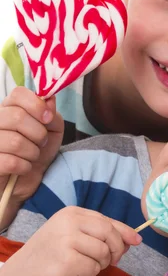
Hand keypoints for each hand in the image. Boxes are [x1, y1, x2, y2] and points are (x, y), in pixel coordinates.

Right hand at [0, 87, 63, 202]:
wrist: (26, 181)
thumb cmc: (37, 152)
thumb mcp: (52, 131)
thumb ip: (52, 114)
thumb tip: (49, 99)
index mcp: (8, 109)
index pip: (18, 94)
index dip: (37, 105)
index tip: (48, 118)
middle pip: (17, 117)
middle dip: (39, 134)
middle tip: (40, 143)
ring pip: (15, 141)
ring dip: (32, 153)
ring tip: (31, 156)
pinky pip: (11, 162)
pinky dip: (24, 167)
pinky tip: (23, 168)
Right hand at [14, 206, 141, 275]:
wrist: (25, 269)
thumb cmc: (55, 250)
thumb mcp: (75, 233)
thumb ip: (102, 234)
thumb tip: (134, 240)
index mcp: (73, 213)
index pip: (107, 221)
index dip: (125, 232)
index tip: (136, 241)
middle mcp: (69, 223)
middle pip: (109, 234)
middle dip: (117, 249)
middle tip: (113, 260)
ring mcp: (66, 241)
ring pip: (103, 252)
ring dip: (101, 264)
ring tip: (87, 264)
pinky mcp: (65, 261)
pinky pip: (92, 268)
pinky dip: (90, 274)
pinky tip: (76, 271)